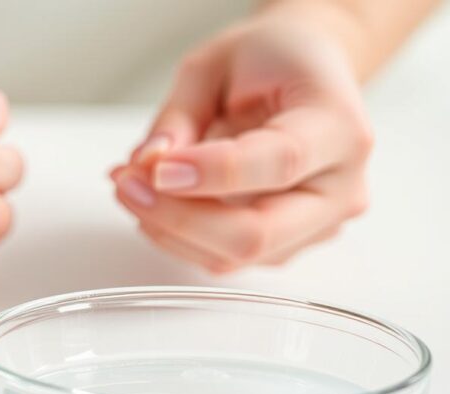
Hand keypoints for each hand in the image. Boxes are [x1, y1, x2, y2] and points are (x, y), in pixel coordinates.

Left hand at [111, 12, 373, 272]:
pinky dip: (178, 235)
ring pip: (232, 256)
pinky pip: (224, 258)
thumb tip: (148, 164)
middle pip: (257, 234)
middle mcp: (340, 186)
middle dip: (178, 218)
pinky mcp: (286, 245)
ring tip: (131, 183)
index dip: (211, 173)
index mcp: (338, 126)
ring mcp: (317, 225)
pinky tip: (154, 200)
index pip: (281, 163)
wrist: (304, 74)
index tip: (156, 168)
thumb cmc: (270, 62)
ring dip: (168, 229)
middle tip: (127, 184)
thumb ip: (180, 114)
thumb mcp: (215, 63)